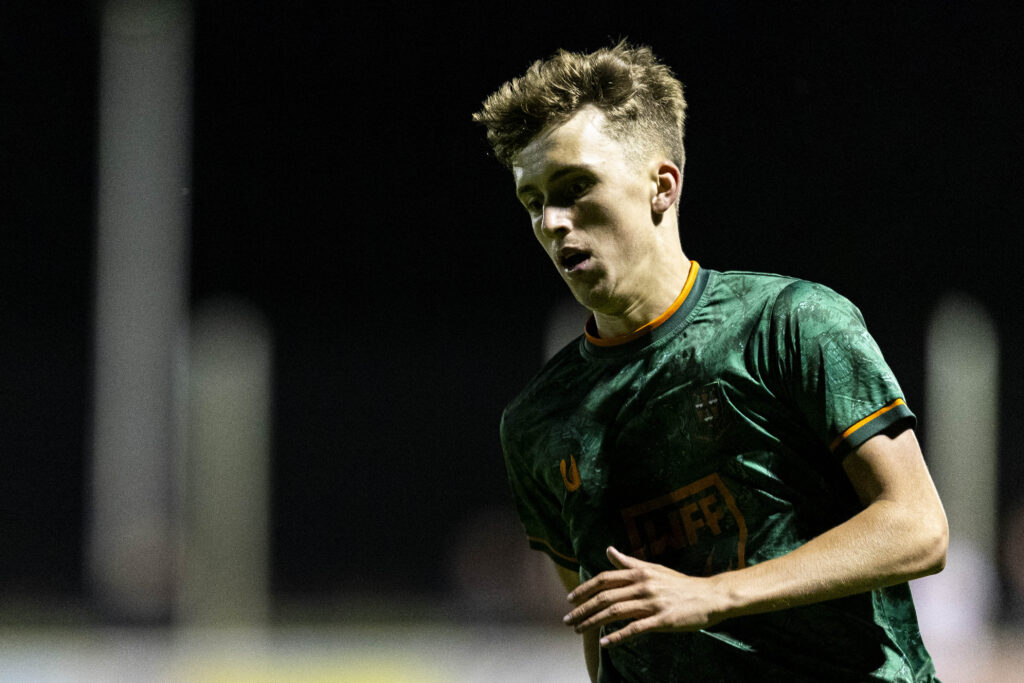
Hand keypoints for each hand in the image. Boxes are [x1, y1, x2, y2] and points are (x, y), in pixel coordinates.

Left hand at [562, 546, 725, 646]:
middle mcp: (643, 585)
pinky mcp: (662, 620)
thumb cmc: (679, 584)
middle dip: (583, 608)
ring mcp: (652, 603)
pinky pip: (635, 628)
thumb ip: (629, 562)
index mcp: (639, 573)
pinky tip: (604, 642)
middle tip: (567, 619)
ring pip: (615, 612)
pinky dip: (617, 636)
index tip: (570, 599)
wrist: (709, 596)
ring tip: (579, 630)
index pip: (604, 579)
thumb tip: (609, 550)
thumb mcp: (653, 569)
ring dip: (594, 622)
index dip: (584, 589)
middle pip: (605, 596)